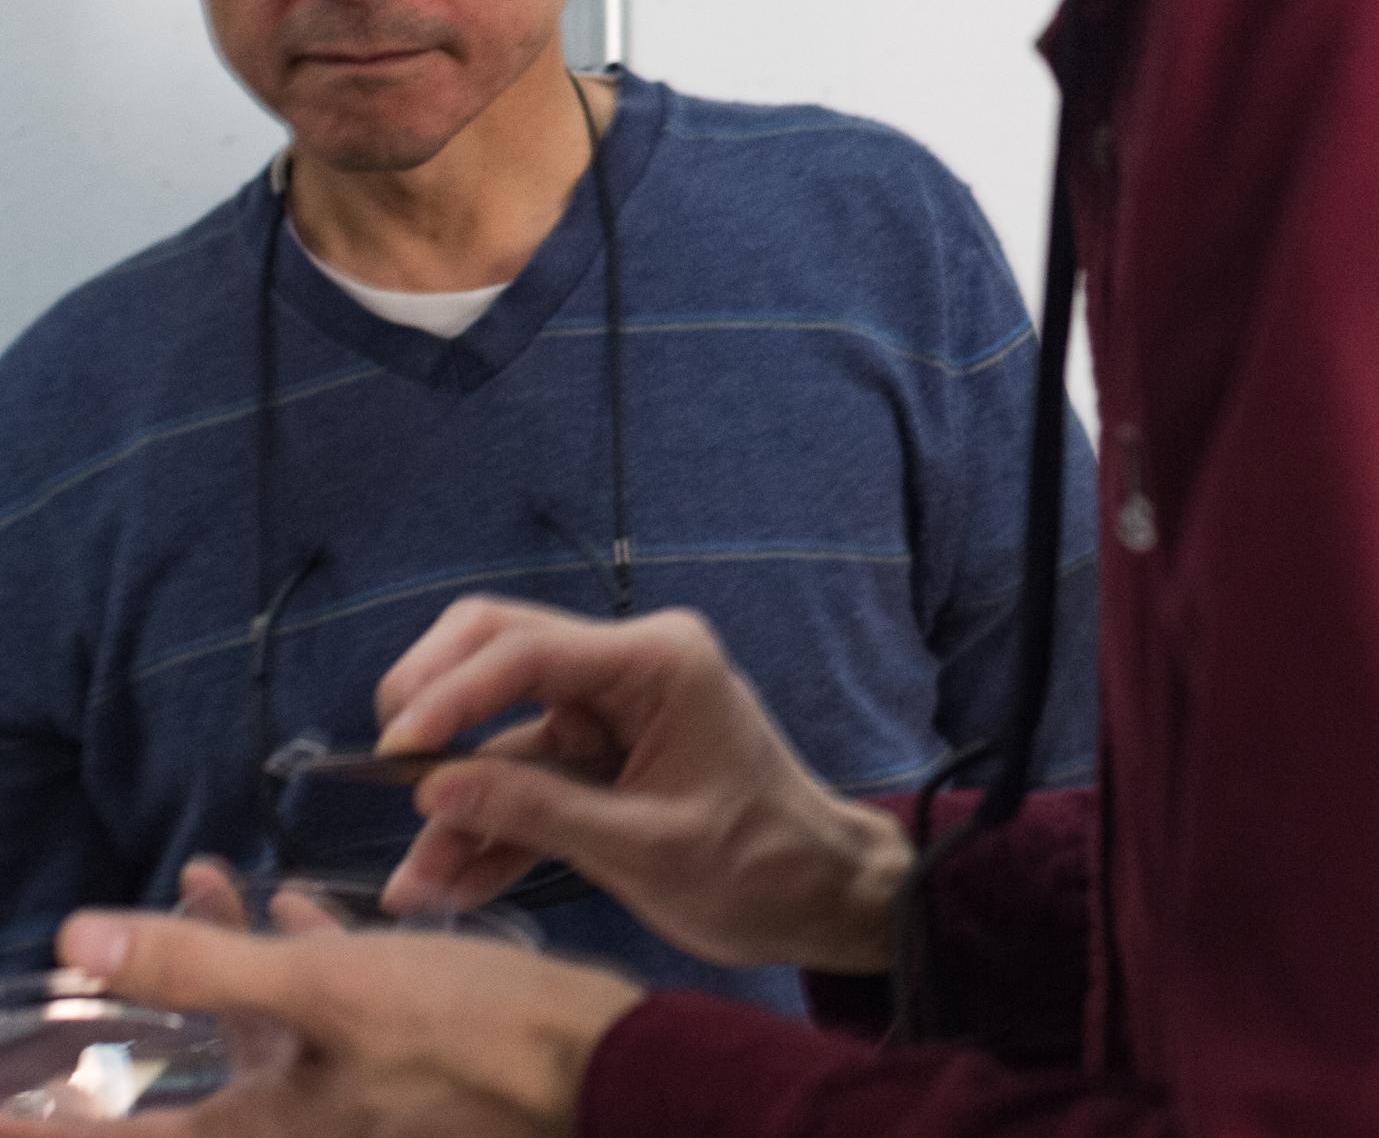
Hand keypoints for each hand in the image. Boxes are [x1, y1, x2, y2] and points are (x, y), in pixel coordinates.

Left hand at [0, 909, 644, 1137]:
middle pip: (186, 1076)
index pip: (128, 1137)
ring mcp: (346, 1105)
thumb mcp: (326, 993)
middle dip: (141, 1006)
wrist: (603, 1073)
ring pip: (255, 1036)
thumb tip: (78, 939)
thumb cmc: (467, 1037)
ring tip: (207, 876)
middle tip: (97, 953)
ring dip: (221, 961)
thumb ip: (198, 968)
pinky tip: (301, 910)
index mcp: (265, 1130)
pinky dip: (297, 966)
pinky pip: (319, 1024)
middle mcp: (297, 1128)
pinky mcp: (394, 1074)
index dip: (48, 1124)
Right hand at [376, 599, 913, 972]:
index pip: (529, 651)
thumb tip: (433, 788)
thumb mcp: (648, 848)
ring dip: (455, 801)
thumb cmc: (760, 866)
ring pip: (500, 732)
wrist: (822, 899)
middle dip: (435, 707)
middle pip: (499, 652)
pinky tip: (444, 882)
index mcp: (655, 662)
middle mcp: (625, 667)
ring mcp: (608, 711)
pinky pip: (523, 779)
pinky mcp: (598, 759)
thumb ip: (538, 812)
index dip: (452, 693)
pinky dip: (487, 827)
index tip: (395, 746)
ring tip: (413, 881)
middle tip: (384, 765)